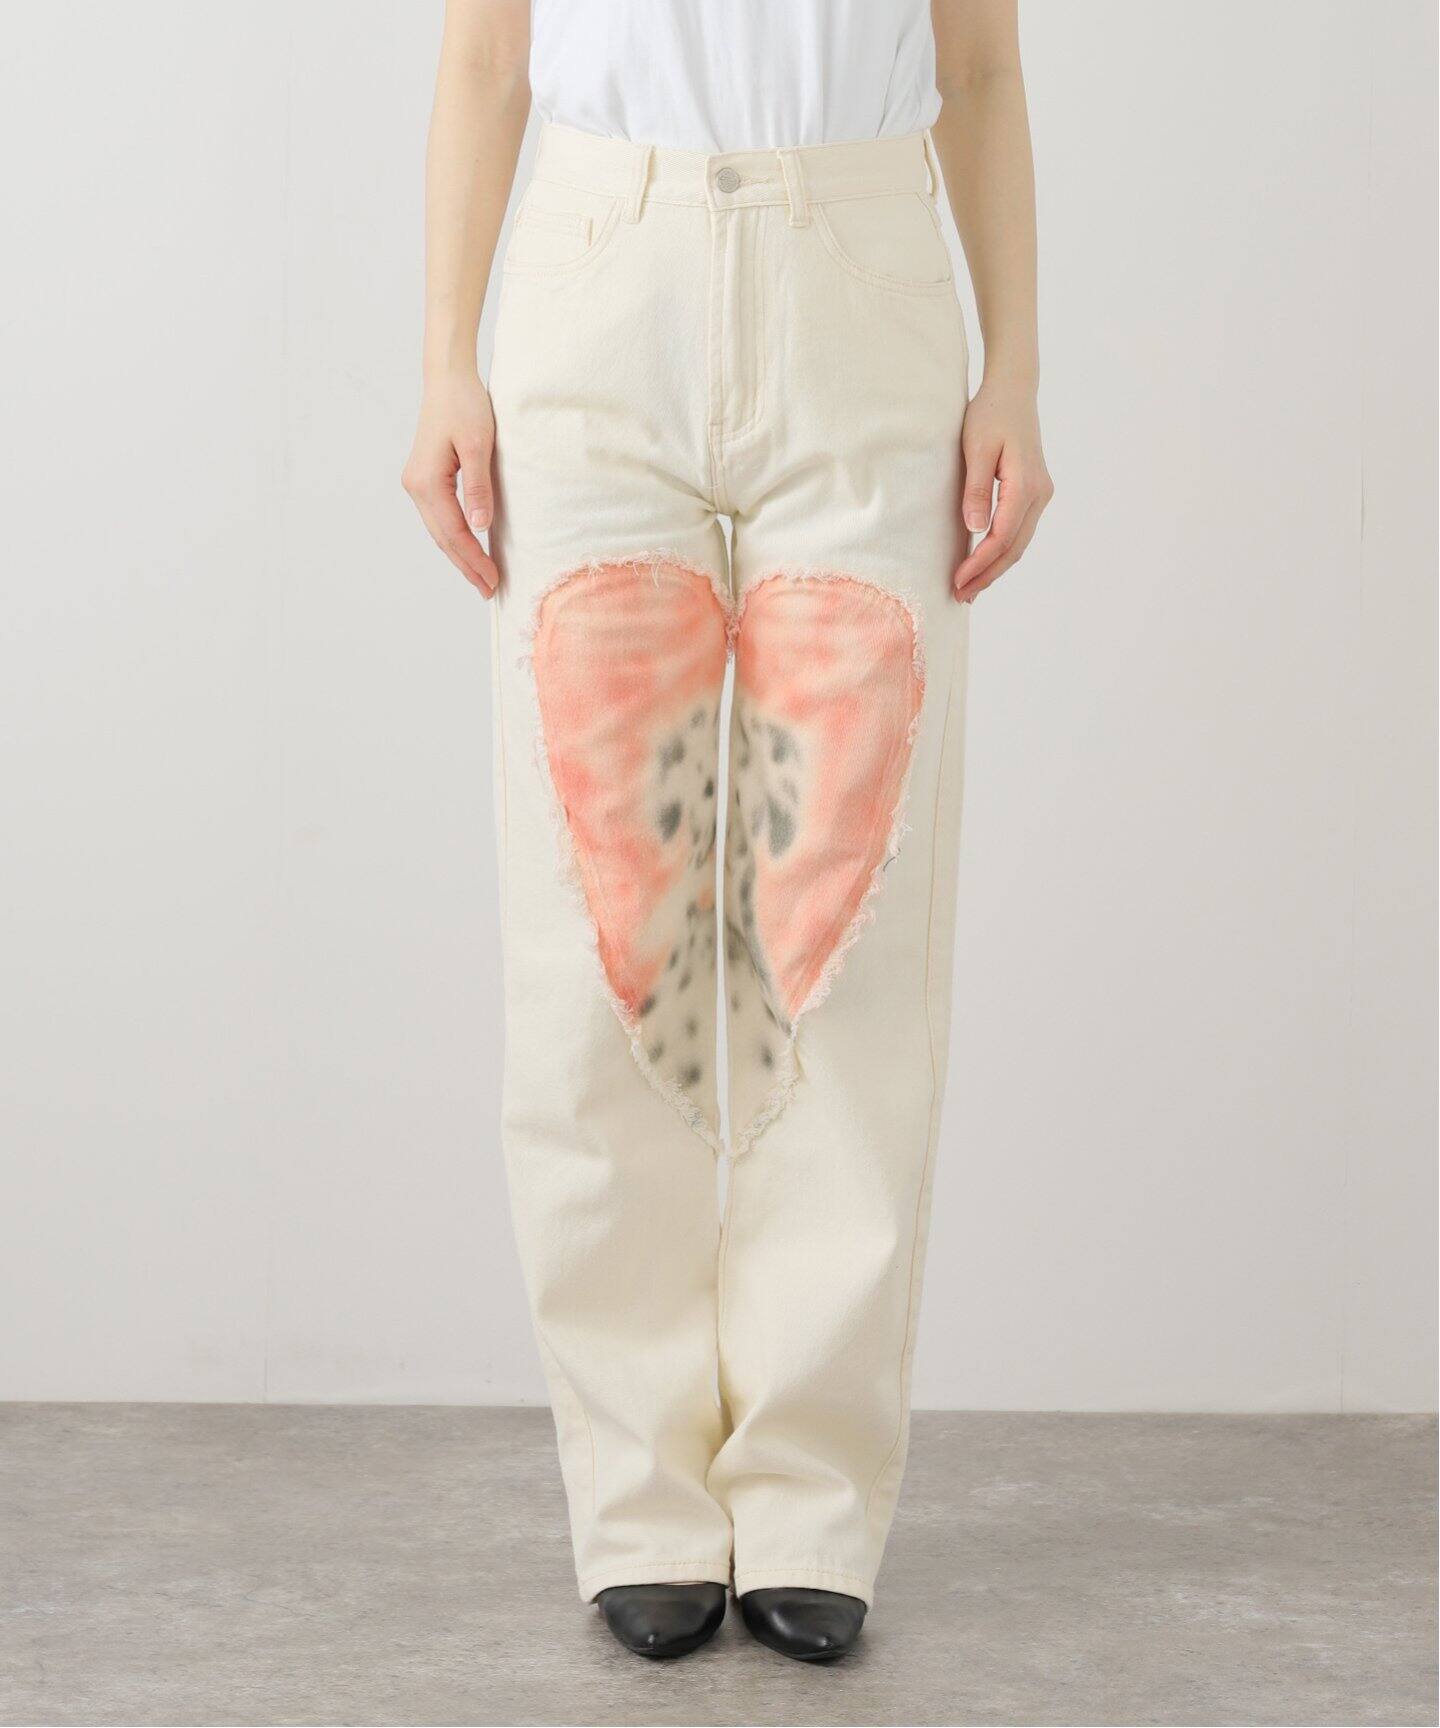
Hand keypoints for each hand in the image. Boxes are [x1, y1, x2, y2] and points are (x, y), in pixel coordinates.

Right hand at [401, 372, 499, 595]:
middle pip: (443, 538)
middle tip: (489, 590)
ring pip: (440, 531)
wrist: (448, 378)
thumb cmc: (465, 405)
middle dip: (466, 566)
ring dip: (460, 555)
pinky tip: (470, 547)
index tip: (493, 580)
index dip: (473, 559)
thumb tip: (481, 527)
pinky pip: (440, 518)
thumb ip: (479, 488)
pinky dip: (455, 537)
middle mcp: (416, 486)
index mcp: (427, 482)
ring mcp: (417, 483)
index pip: (453, 532)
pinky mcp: (425, 478)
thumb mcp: (477, 446)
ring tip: (482, 577)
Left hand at [953, 379, 1053, 603]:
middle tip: (960, 596)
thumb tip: (975, 529)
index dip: (980, 563)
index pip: (1002, 537)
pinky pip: (1018, 532)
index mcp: (1026, 485)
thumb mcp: (977, 449)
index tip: (957, 580)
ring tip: (970, 588)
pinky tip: (984, 563)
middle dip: (988, 575)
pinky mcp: (1034, 493)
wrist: (1012, 392)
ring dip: (995, 568)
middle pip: (1015, 548)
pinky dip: (1001, 552)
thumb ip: (976, 489)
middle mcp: (1040, 494)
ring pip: (1019, 543)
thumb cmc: (990, 415)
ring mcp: (1040, 495)